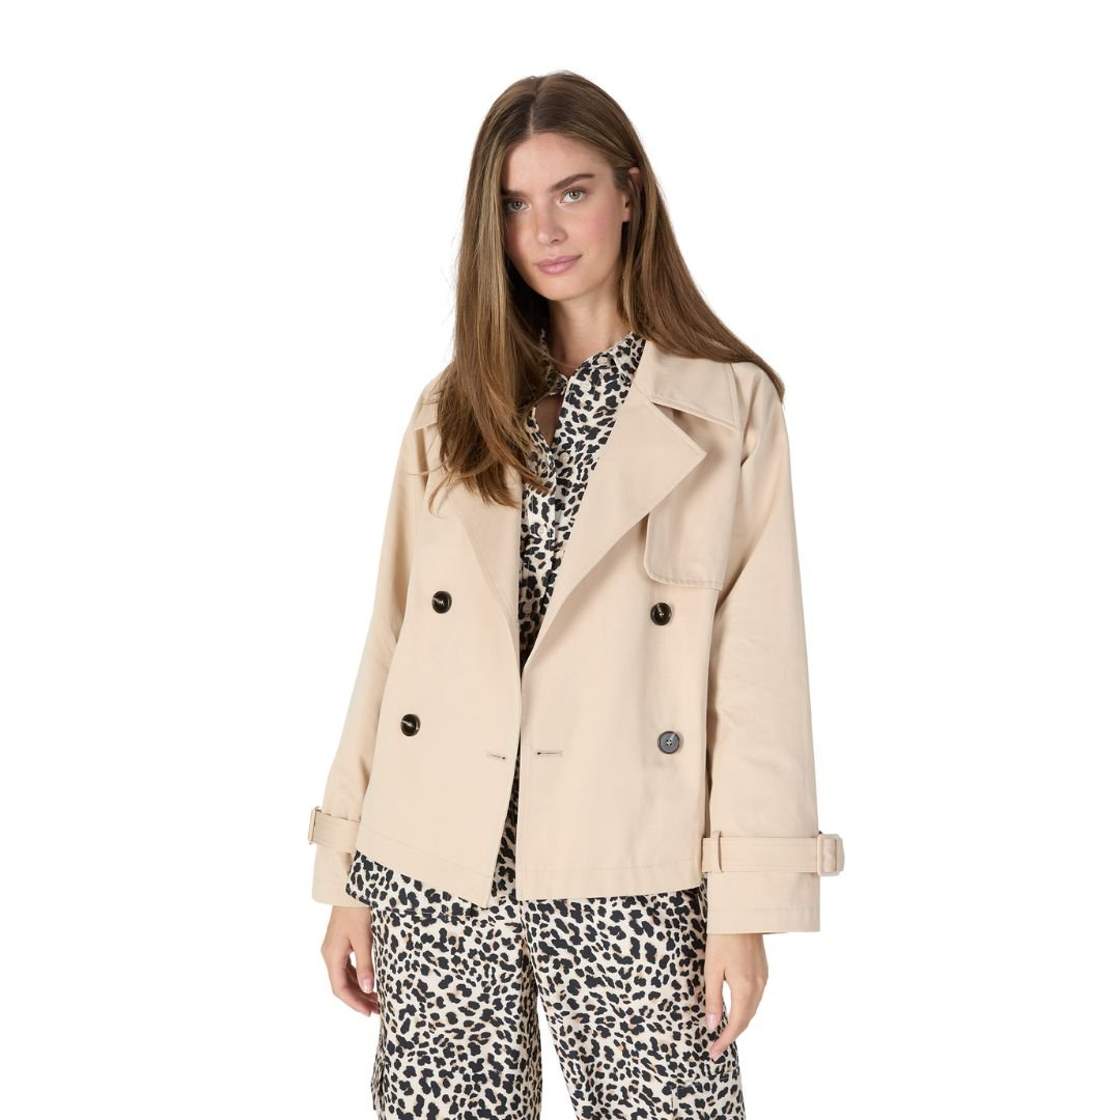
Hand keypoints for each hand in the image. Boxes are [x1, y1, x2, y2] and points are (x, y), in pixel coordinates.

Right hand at [321, 905, 379, 1015]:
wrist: (350, 888)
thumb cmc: (357, 910)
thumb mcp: (363, 938)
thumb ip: (365, 964)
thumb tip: (368, 989)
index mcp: (332, 955)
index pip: (340, 988)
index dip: (354, 1003)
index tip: (369, 1013)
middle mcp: (330, 954)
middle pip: (342, 984)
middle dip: (359, 998)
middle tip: (377, 1009)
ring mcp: (334, 948)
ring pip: (345, 976)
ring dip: (359, 988)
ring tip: (376, 999)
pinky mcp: (341, 942)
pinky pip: (347, 966)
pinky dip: (358, 976)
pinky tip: (370, 981)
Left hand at [704, 932, 767, 1058]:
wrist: (742, 914)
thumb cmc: (722, 938)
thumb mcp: (712, 969)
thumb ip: (713, 999)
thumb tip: (712, 1026)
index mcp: (745, 988)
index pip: (736, 1024)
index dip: (724, 1041)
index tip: (713, 1053)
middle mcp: (758, 987)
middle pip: (746, 1020)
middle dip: (731, 1036)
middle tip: (716, 1048)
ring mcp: (763, 979)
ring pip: (752, 1010)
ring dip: (739, 1024)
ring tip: (723, 1033)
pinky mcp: (763, 972)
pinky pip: (755, 999)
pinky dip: (745, 1010)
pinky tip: (735, 1011)